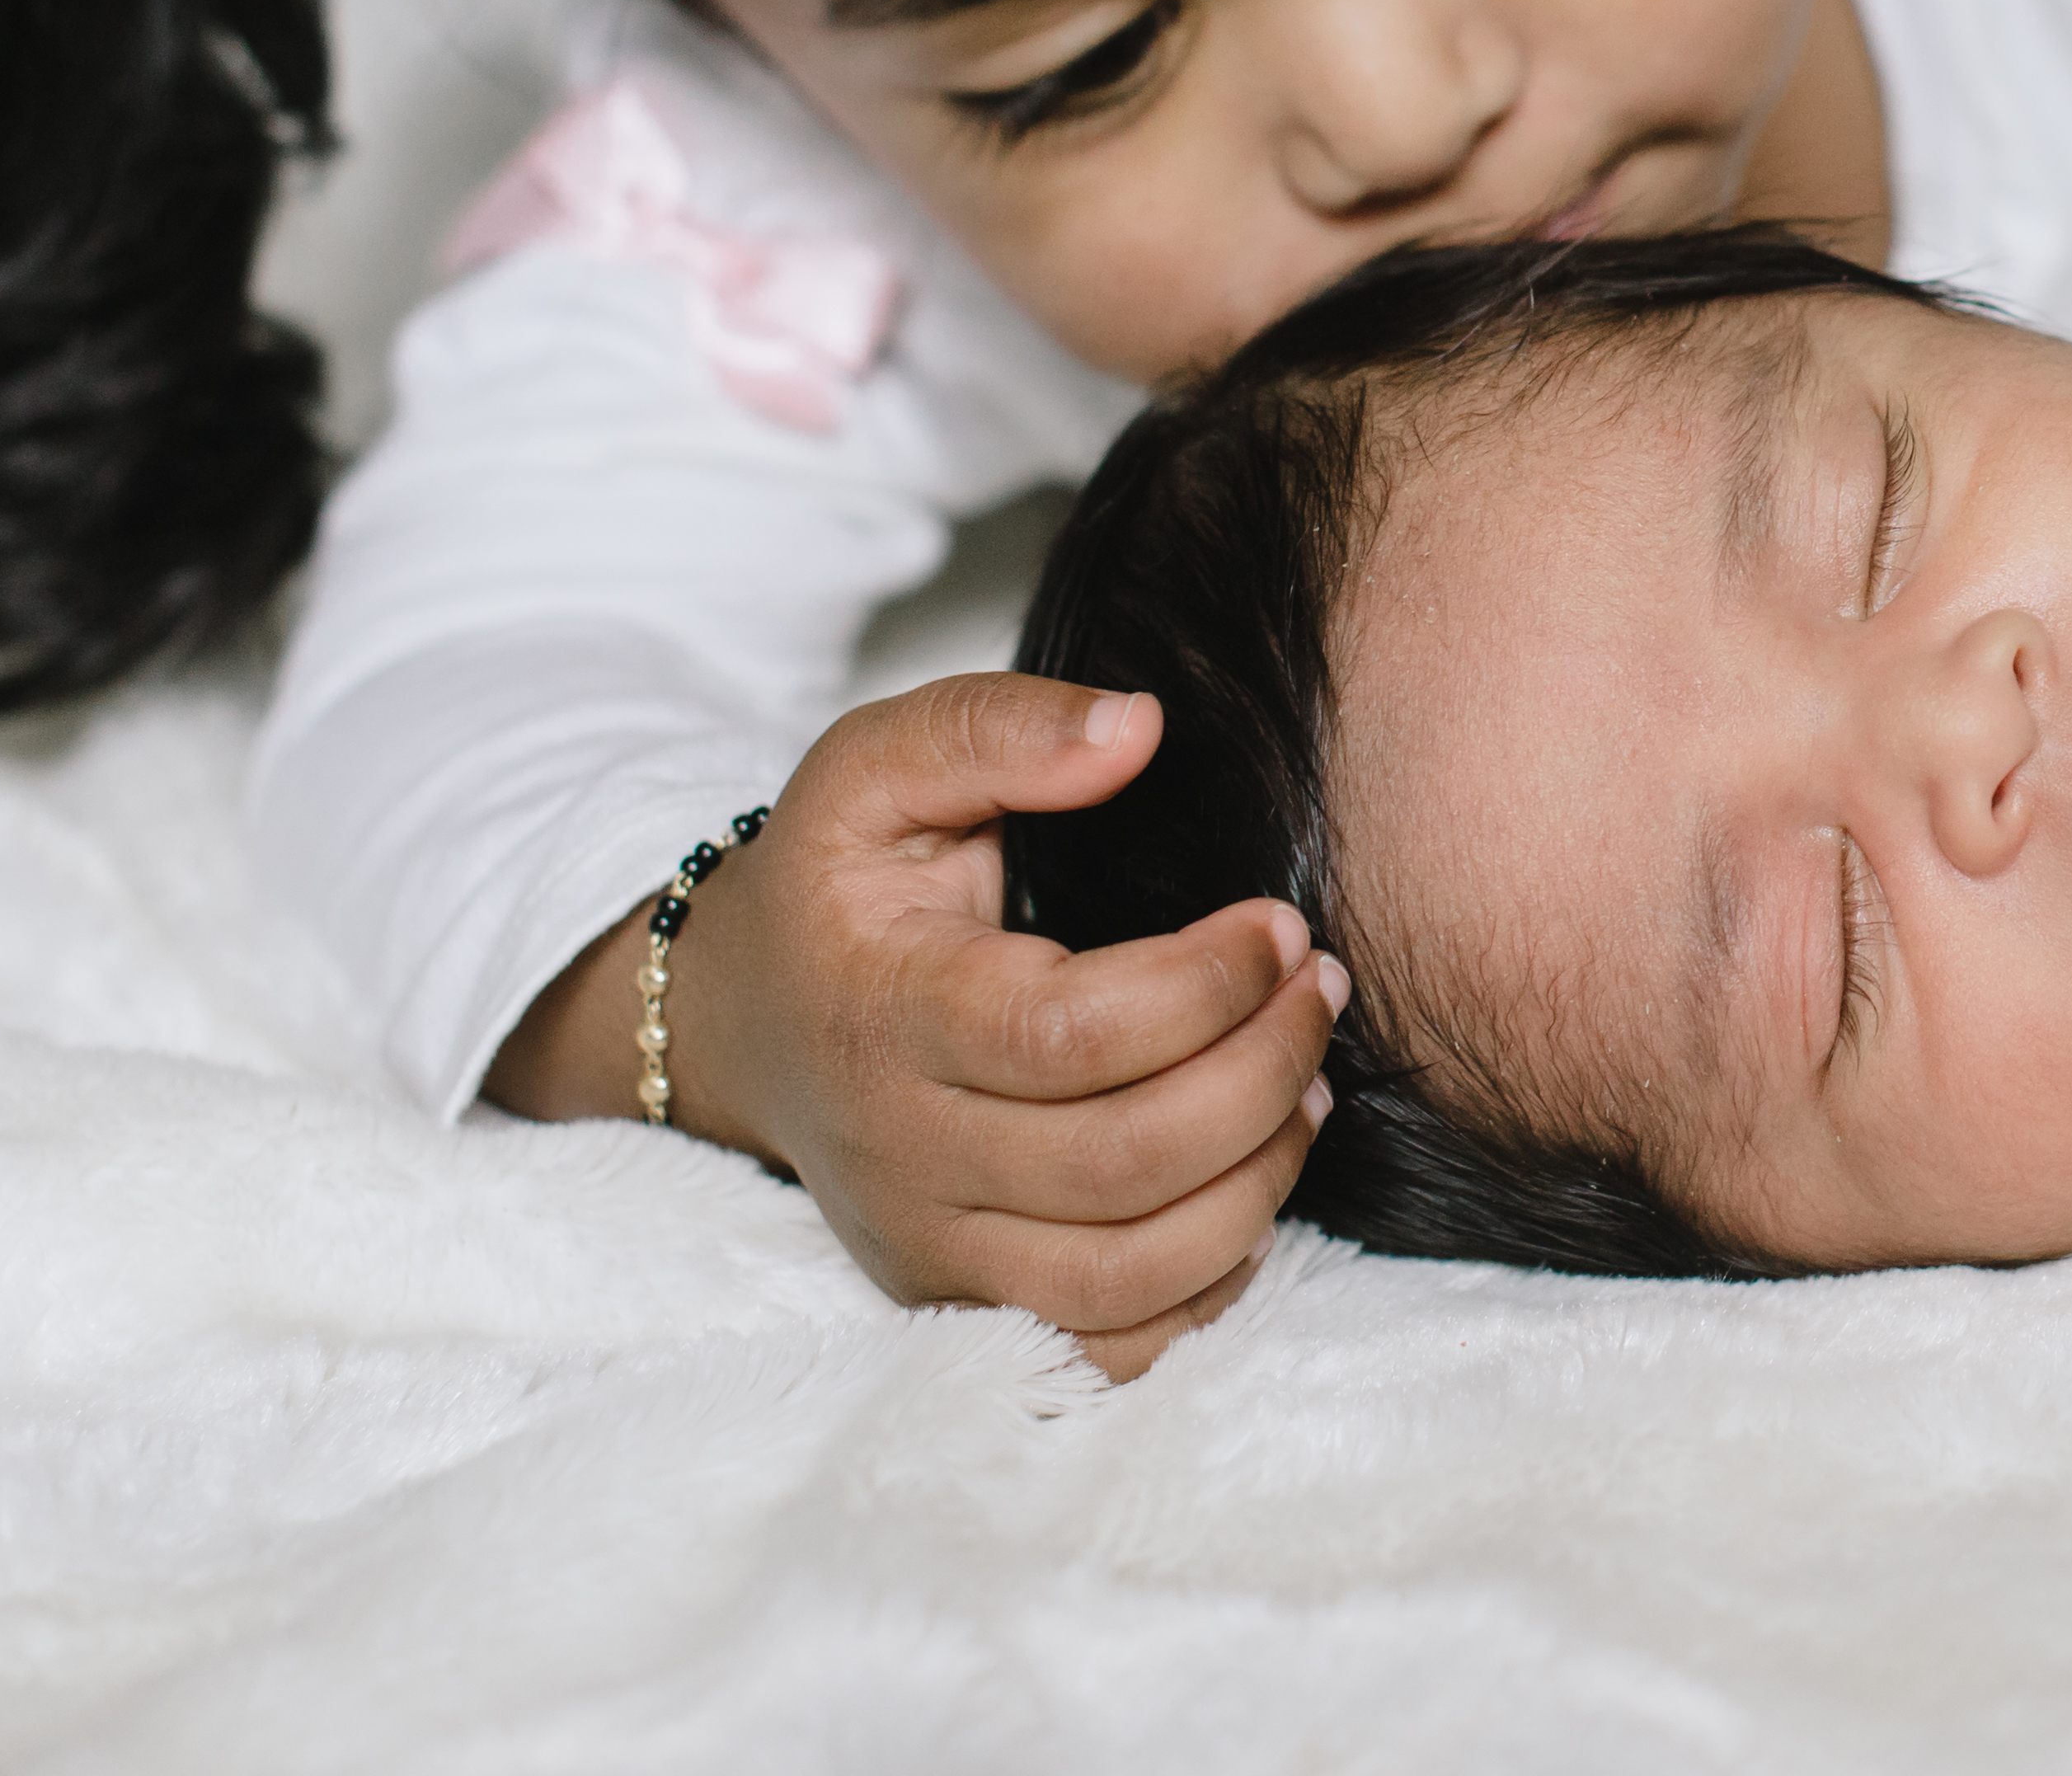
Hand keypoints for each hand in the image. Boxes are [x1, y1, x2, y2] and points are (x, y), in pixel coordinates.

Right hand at [506, 673, 1339, 1374]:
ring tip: (1305, 1081)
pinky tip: (1249, 1181)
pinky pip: (1108, 1345)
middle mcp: (903, 1152)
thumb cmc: (841, 885)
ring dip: (1257, 1182)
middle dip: (1261, 1074)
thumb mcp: (881, 764)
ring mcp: (931, 1246)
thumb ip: (1000, 727)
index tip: (1278, 925)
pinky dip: (1206, 1288)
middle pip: (1121, 1165)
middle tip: (1322, 988)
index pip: (1072, 1037)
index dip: (1207, 988)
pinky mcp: (964, 1302)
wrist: (749, 1019)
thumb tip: (1137, 728)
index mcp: (888, 1013)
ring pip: (1127, 1275)